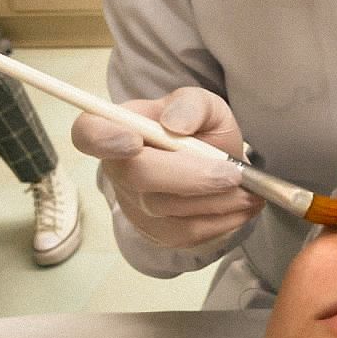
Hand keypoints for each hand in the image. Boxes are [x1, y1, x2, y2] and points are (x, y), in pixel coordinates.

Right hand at [71, 87, 263, 247]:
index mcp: (119, 127)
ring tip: (248, 188)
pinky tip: (241, 206)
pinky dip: (222, 220)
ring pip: (168, 209)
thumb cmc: (200, 131)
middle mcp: (118, 169)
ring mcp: (134, 205)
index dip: (103, 138)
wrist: (216, 167)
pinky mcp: (156, 233)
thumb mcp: (204, 105)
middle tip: (233, 174)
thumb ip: (191, 104)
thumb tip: (175, 124)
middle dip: (190, 177)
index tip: (134, 141)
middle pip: (137, 177)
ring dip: (216, 200)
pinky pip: (186, 233)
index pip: (88, 132)